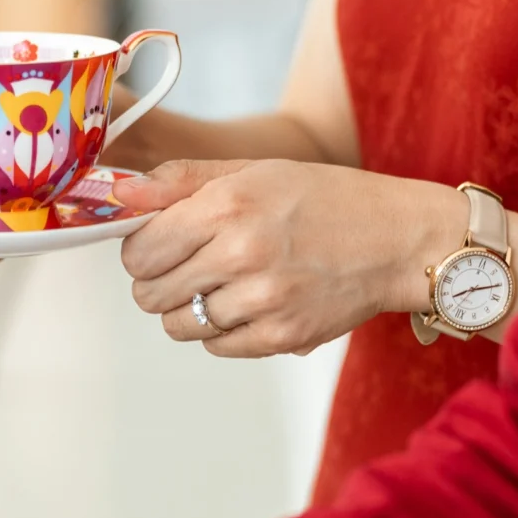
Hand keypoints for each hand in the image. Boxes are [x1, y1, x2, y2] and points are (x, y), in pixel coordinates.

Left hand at [114, 159, 437, 357]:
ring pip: (178, 326)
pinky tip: (250, 304)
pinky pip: (217, 346)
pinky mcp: (283, 337)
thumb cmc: (325, 199)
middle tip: (195, 267)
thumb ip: (181, 181)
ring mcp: (263, 300)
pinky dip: (223, 330)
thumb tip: (119, 194)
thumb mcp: (254, 171)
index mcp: (228, 205)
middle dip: (161, 282)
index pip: (138, 252)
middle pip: (150, 294)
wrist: (398, 239)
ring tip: (225, 286)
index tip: (161, 247)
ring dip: (190, 309)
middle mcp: (242, 253)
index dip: (140, 251)